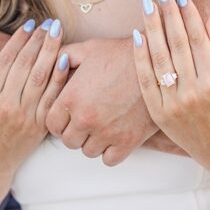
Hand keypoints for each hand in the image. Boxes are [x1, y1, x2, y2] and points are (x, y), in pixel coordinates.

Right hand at [0, 19, 67, 173]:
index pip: (6, 61)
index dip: (19, 40)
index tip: (29, 24)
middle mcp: (7, 105)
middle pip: (26, 65)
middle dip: (39, 40)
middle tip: (49, 22)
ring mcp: (26, 115)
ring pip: (41, 77)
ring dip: (52, 52)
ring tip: (58, 33)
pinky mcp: (40, 124)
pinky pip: (53, 97)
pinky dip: (61, 77)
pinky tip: (67, 59)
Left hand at [46, 37, 156, 165]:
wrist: (159, 64)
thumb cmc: (123, 54)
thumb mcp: (89, 49)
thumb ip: (64, 56)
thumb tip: (50, 61)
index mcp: (71, 98)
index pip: (51, 125)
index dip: (60, 120)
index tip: (70, 115)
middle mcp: (85, 119)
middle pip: (69, 141)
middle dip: (76, 131)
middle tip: (88, 120)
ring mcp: (107, 133)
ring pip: (88, 151)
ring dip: (93, 141)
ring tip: (103, 126)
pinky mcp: (128, 141)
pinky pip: (109, 159)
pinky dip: (110, 151)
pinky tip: (116, 135)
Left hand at [133, 0, 209, 183]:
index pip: (198, 40)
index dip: (189, 16)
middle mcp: (193, 93)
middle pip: (177, 45)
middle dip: (168, 15)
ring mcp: (174, 105)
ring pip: (159, 59)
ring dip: (152, 29)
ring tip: (147, 6)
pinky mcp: (160, 115)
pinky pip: (147, 81)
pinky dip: (141, 58)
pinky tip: (138, 36)